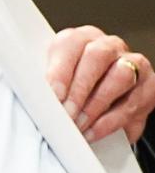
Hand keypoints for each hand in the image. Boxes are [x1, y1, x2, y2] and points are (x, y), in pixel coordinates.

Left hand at [46, 26, 153, 143]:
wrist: (93, 110)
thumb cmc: (66, 94)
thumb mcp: (49, 86)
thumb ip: (41, 87)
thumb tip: (30, 99)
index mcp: (79, 40)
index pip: (71, 44)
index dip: (60, 70)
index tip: (52, 95)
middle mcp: (108, 47)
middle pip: (98, 56)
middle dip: (79, 89)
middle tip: (66, 114)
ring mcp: (132, 64)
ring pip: (121, 76)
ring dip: (96, 105)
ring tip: (79, 125)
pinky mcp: (148, 86)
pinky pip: (134, 102)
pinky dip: (111, 121)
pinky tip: (93, 132)